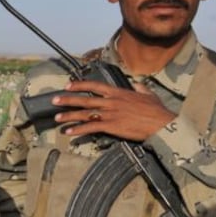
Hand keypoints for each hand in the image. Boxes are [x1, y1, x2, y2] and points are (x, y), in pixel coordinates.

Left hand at [52, 80, 175, 140]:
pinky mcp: (111, 126)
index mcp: (118, 93)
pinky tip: (69, 132)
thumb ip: (140, 88)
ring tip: (57, 118)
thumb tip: (136, 83)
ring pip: (85, 114)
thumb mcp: (148, 95)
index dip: (80, 85)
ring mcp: (110, 114)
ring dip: (69, 116)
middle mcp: (111, 102)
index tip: (68, 86)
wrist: (161, 123)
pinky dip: (78, 130)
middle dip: (67, 100)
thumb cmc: (157, 110)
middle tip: (54, 101)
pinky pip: (90, 128)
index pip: (95, 85)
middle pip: (85, 100)